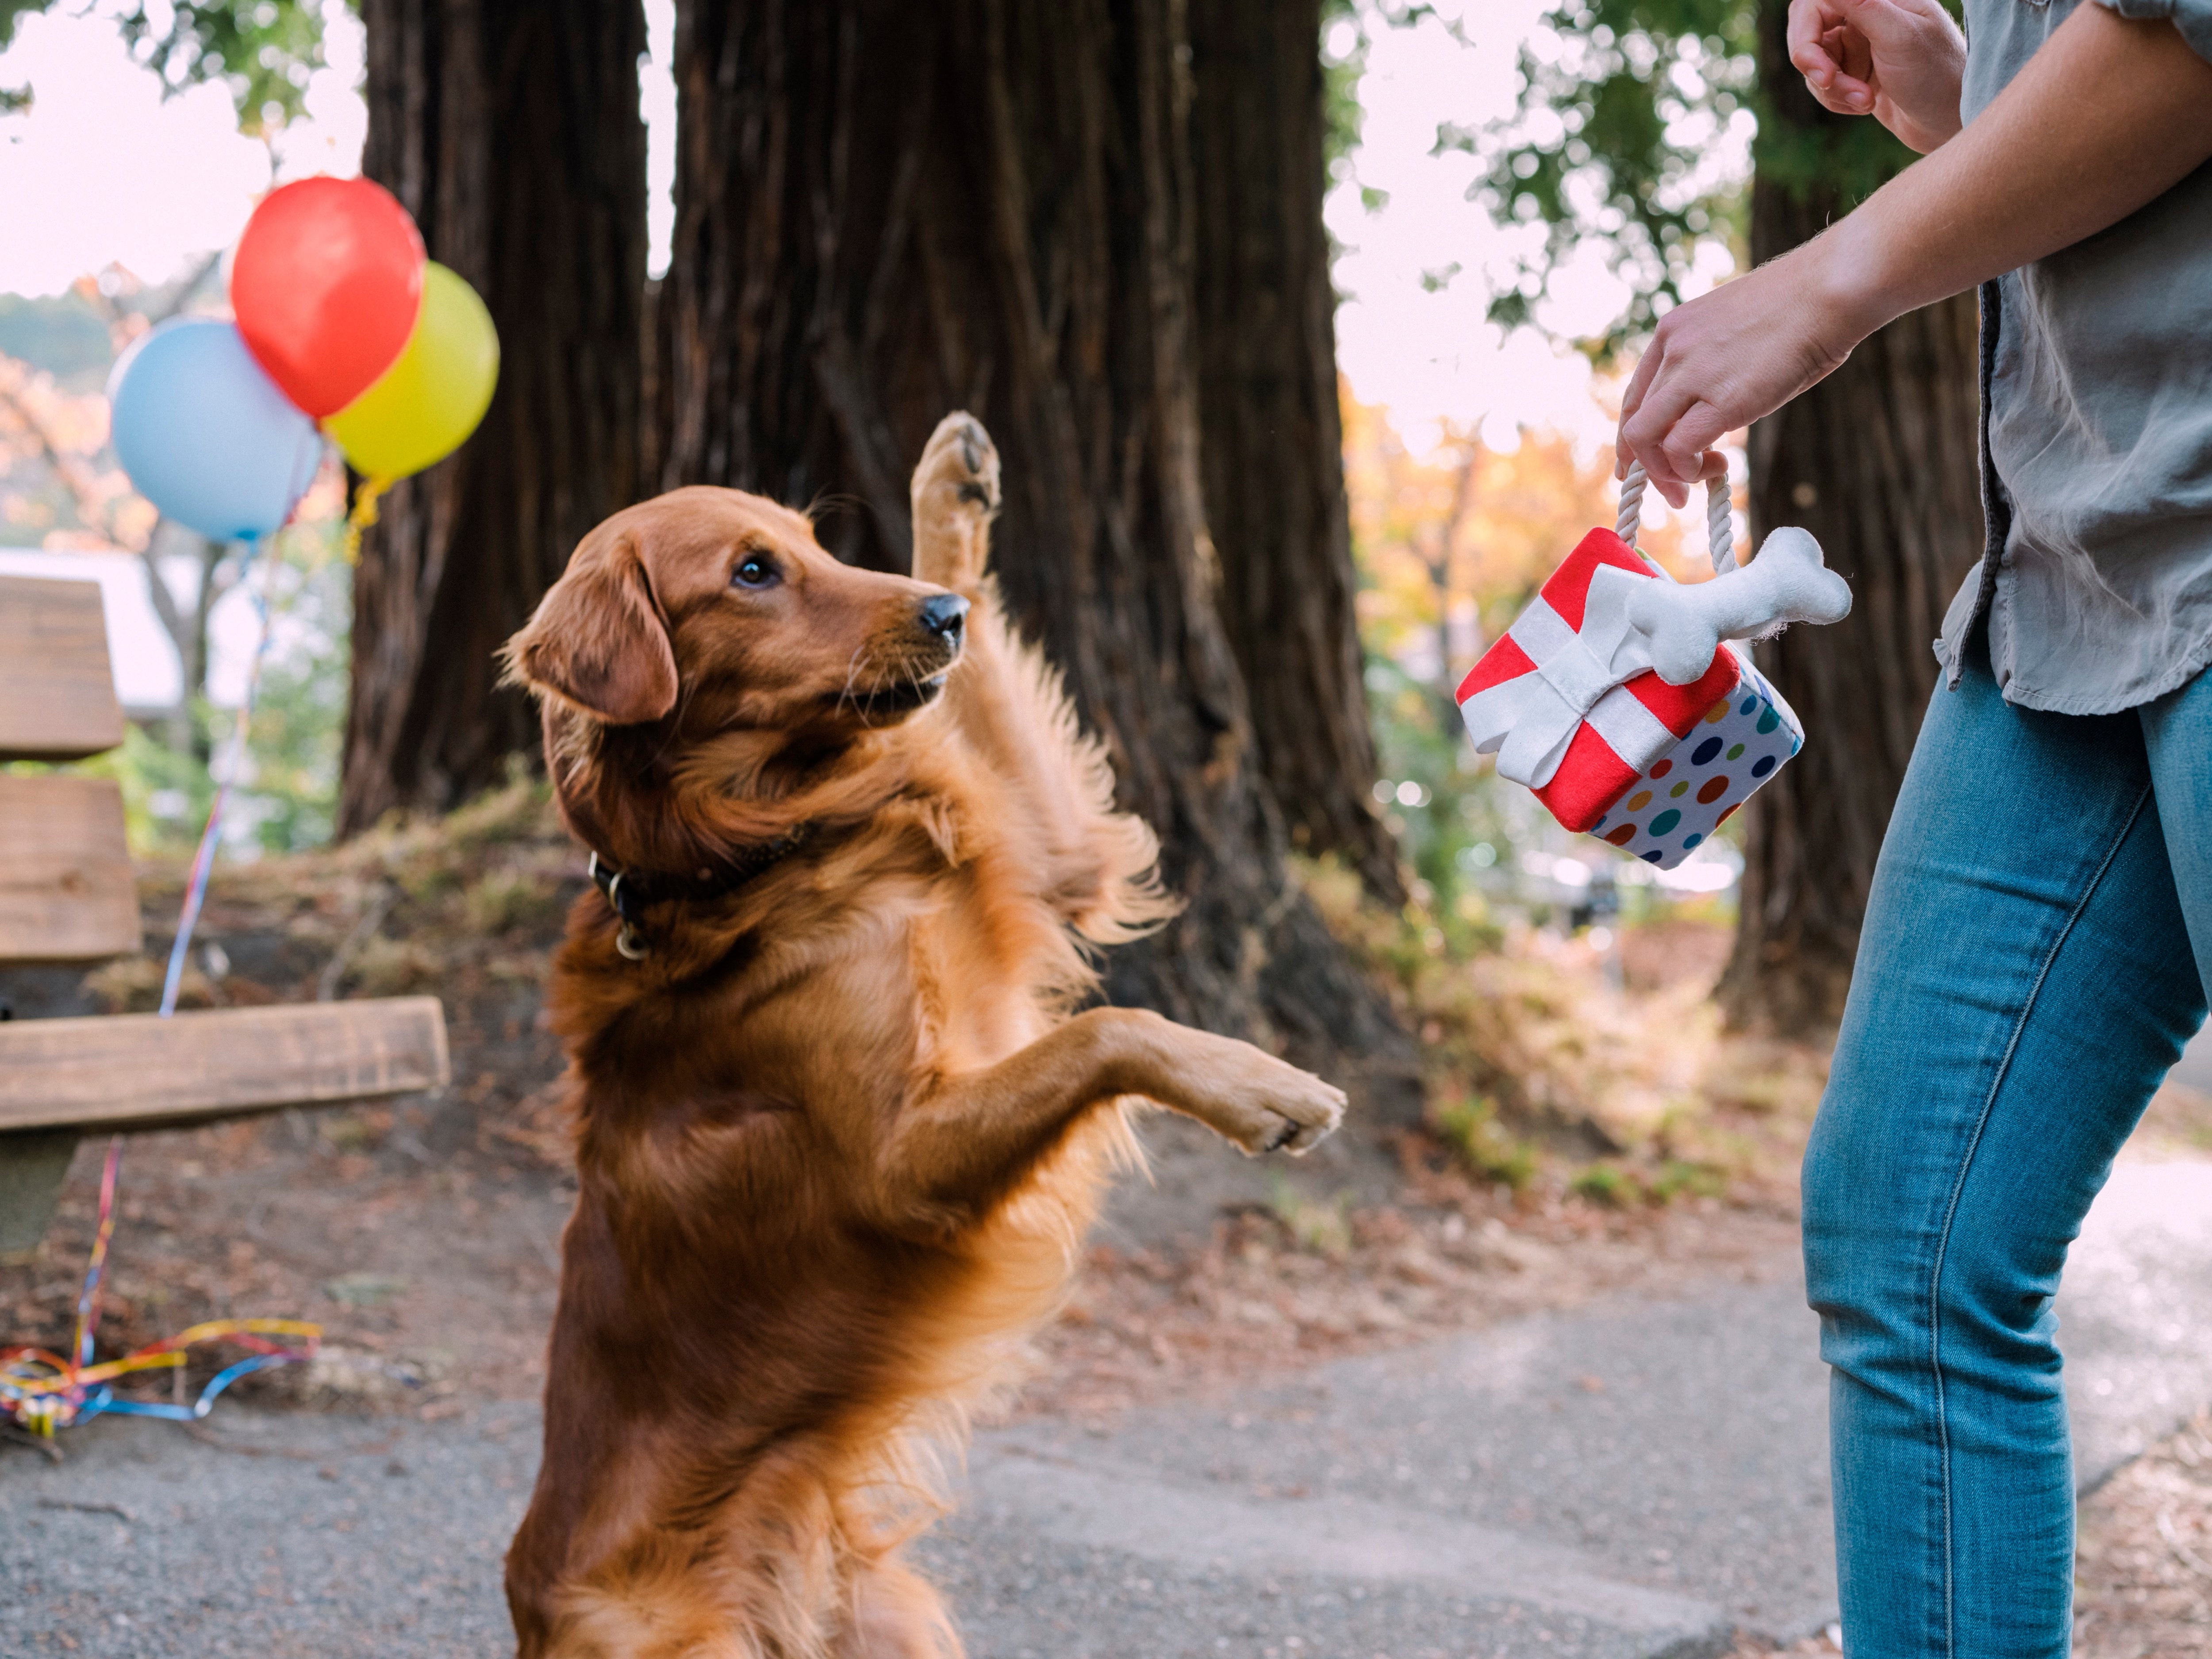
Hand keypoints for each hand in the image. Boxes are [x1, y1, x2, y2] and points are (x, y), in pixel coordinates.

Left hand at [1616, 244, 1869, 503]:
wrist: (1834, 286)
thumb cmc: (1804, 305)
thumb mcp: (1738, 329)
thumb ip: (1716, 363)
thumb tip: (1717, 406)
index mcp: (1673, 330)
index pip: (1636, 396)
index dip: (1635, 439)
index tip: (1648, 464)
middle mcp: (1672, 350)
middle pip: (1635, 422)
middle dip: (1646, 467)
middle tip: (1675, 492)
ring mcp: (1692, 372)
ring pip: (1644, 438)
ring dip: (1663, 474)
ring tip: (1694, 485)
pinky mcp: (1721, 399)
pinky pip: (1679, 449)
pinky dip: (1687, 470)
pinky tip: (1717, 469)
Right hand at [1787, 0, 1966, 153]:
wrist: (1950, 121)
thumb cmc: (1936, 74)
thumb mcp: (1898, 36)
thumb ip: (1861, 2)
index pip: (1815, 4)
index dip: (1805, 33)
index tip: (1811, 64)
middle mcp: (1866, 14)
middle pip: (1808, 32)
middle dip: (1815, 65)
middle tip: (1830, 84)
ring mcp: (1859, 44)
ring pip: (1814, 63)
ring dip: (1833, 88)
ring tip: (1865, 101)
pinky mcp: (1856, 72)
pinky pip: (1824, 85)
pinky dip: (1837, 100)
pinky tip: (1866, 105)